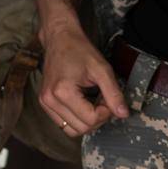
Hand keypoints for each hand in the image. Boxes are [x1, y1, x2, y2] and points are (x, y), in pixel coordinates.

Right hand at [38, 21, 127, 137]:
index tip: (108, 97)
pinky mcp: (44, 104)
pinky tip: (83, 103)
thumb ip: (113, 93)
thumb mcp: (102, 69)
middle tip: (103, 99)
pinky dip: (77, 118)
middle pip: (82, 128)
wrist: (60, 38)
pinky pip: (63, 124)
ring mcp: (45, 103)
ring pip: (72, 130)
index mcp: (62, 91)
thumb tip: (123, 114)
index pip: (90, 119)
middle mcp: (49, 100)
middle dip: (98, 117)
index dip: (105, 112)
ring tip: (93, 101)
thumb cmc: (79, 49)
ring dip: (87, 120)